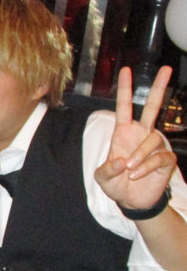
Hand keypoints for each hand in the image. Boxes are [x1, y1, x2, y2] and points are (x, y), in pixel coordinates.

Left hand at [95, 66, 175, 209]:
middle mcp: (142, 135)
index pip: (125, 107)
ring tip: (129, 169)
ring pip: (152, 140)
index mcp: (124, 133)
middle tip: (167, 69)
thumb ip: (107, 169)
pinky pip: (158, 157)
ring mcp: (156, 145)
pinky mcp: (166, 159)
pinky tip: (137, 174)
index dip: (125, 89)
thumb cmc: (116, 184)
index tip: (126, 70)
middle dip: (160, 88)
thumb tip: (121, 161)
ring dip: (139, 156)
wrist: (131, 201)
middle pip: (153, 107)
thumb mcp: (103, 177)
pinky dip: (145, 167)